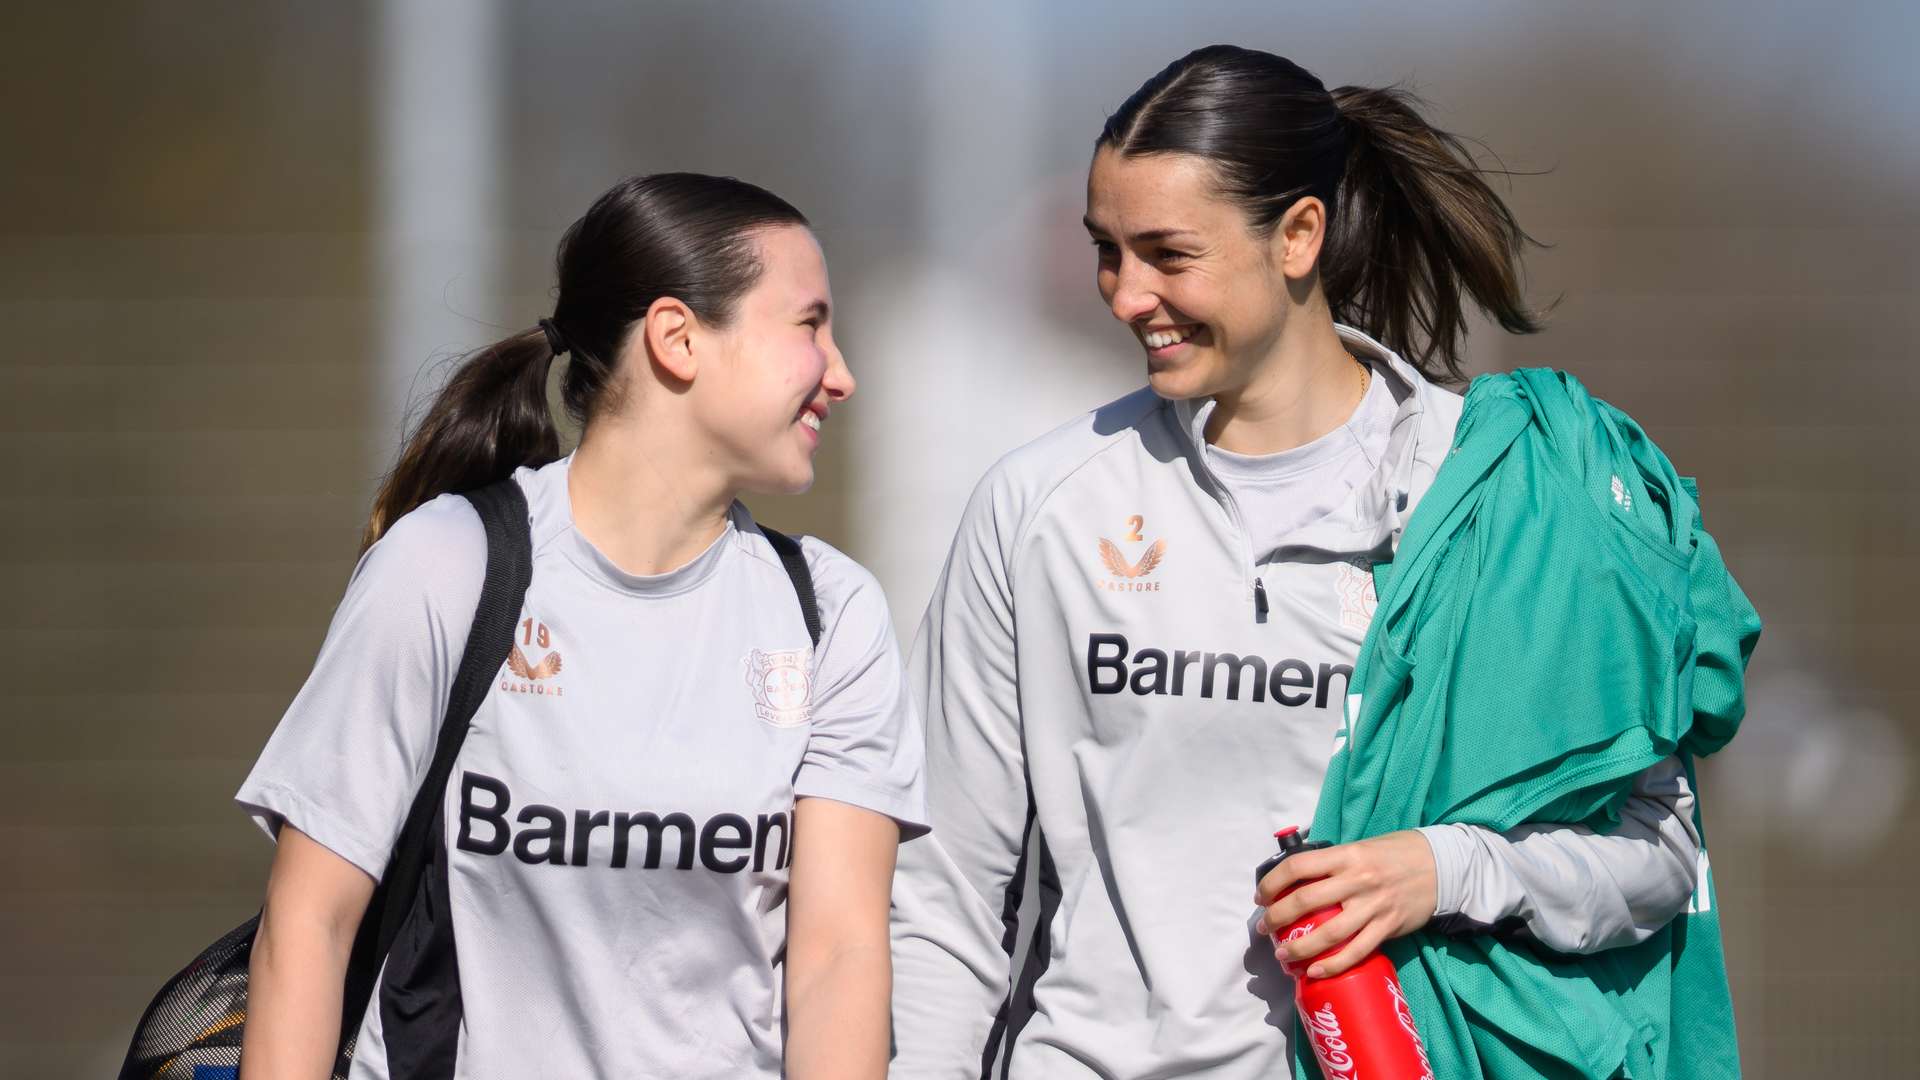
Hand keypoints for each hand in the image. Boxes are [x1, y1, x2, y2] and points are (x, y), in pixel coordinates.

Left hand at [1253, 830, 1437, 978]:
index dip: (1272, 883)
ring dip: (1299, 948)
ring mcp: (1373, 906)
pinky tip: (1315, 971)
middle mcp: (1357, 880)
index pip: (1297, 867)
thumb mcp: (1361, 847)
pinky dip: (1334, 964)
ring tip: (1282, 955)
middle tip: (1265, 929)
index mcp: (1346, 856)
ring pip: (1328, 933)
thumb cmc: (1396, 854)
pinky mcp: (1388, 927)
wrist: (1442, 865)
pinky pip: (1356, 951)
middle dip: (1277, 918)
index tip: (1261, 897)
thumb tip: (1299, 880)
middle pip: (1305, 902)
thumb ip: (1333, 863)